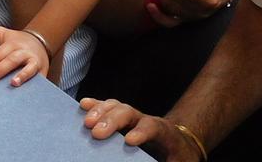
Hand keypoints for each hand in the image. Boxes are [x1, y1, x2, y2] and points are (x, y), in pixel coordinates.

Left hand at [0, 23, 47, 86]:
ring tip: (13, 84)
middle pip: (11, 60)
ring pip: (28, 68)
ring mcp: (35, 61)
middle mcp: (24, 52)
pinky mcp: (43, 71)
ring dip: (22, 76)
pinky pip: (39, 79)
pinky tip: (28, 93)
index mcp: (12, 44)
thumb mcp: (1, 32)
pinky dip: (35, 86)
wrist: (42, 41)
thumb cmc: (16, 41)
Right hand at [78, 98, 198, 160]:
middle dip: (112, 120)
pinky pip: (107, 108)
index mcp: (162, 132)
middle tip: (96, 133)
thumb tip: (152, 161)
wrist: (178, 143)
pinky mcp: (121, 117)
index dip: (141, 132)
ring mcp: (132, 116)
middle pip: (129, 112)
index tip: (129, 141)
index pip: (152, 126)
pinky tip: (83, 105)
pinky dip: (95, 106)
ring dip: (100, 112)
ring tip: (87, 123)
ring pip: (116, 106)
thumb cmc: (178, 156)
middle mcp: (145, 119)